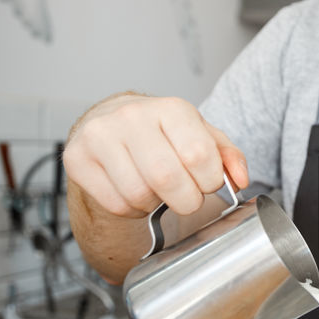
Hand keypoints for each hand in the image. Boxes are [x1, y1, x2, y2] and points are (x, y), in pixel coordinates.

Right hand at [63, 93, 247, 217]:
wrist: (112, 123)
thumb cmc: (163, 133)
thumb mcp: (201, 136)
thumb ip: (227, 157)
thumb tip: (240, 179)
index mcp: (171, 109)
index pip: (199, 155)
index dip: (210, 181)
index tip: (207, 183)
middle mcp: (131, 117)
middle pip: (167, 179)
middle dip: (186, 200)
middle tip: (186, 197)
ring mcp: (100, 136)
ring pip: (139, 195)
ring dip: (156, 205)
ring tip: (158, 191)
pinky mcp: (78, 159)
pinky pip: (115, 203)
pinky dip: (132, 209)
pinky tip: (135, 193)